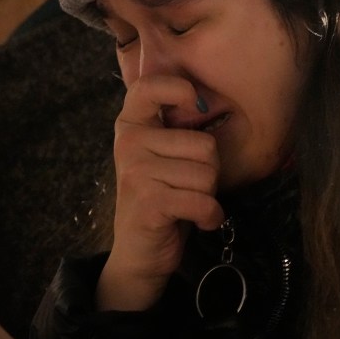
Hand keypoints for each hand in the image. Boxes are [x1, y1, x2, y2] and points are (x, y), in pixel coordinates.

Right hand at [98, 75, 223, 311]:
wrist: (139, 252)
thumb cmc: (162, 197)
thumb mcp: (162, 155)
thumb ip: (177, 128)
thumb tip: (207, 100)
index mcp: (131, 125)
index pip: (150, 86)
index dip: (180, 89)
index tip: (196, 106)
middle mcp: (129, 142)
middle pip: (204, 144)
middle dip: (210, 172)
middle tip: (188, 187)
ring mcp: (136, 172)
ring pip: (207, 174)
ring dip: (209, 196)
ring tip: (188, 203)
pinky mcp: (148, 202)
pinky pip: (203, 201)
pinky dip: (210, 217)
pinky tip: (199, 221)